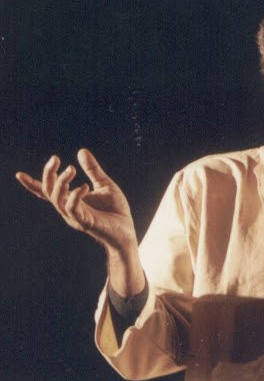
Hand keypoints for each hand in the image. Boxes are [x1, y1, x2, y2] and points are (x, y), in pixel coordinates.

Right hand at [16, 149, 137, 255]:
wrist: (127, 230)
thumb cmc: (115, 210)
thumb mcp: (105, 184)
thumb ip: (93, 170)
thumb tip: (81, 151)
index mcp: (71, 200)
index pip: (47, 192)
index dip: (32, 185)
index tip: (19, 174)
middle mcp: (68, 209)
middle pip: (49, 192)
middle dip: (49, 175)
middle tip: (56, 159)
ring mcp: (75, 216)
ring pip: (57, 200)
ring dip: (61, 182)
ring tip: (72, 168)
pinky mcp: (85, 222)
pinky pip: (73, 209)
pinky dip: (75, 195)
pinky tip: (84, 186)